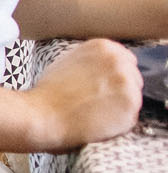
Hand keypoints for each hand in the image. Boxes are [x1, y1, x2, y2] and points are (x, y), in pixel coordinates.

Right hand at [24, 39, 141, 150]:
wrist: (41, 115)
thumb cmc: (46, 94)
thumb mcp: (67, 62)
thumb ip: (91, 61)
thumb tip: (101, 70)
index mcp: (104, 47)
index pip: (125, 60)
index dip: (111, 77)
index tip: (100, 87)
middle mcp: (120, 61)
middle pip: (132, 78)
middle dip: (117, 91)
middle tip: (94, 102)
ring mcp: (128, 84)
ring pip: (132, 99)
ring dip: (117, 108)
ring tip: (91, 113)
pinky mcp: (131, 107)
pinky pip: (129, 118)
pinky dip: (116, 125)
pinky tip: (96, 123)